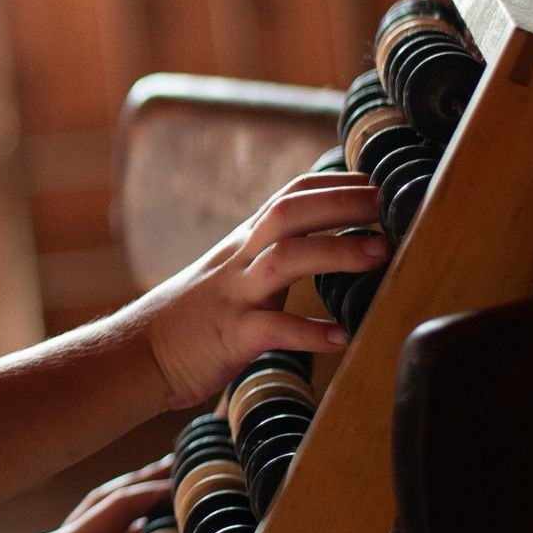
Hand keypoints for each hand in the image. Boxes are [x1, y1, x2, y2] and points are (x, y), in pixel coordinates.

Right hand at [133, 171, 387, 409]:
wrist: (139, 352)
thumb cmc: (196, 316)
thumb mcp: (234, 272)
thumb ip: (273, 253)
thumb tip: (324, 242)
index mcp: (244, 242)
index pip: (290, 195)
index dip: (336, 183)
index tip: (381, 180)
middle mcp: (239, 260)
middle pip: (289, 213)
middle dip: (343, 202)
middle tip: (393, 202)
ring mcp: (234, 296)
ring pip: (283, 261)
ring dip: (335, 252)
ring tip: (382, 254)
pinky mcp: (230, 336)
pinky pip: (272, 329)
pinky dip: (308, 332)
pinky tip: (341, 338)